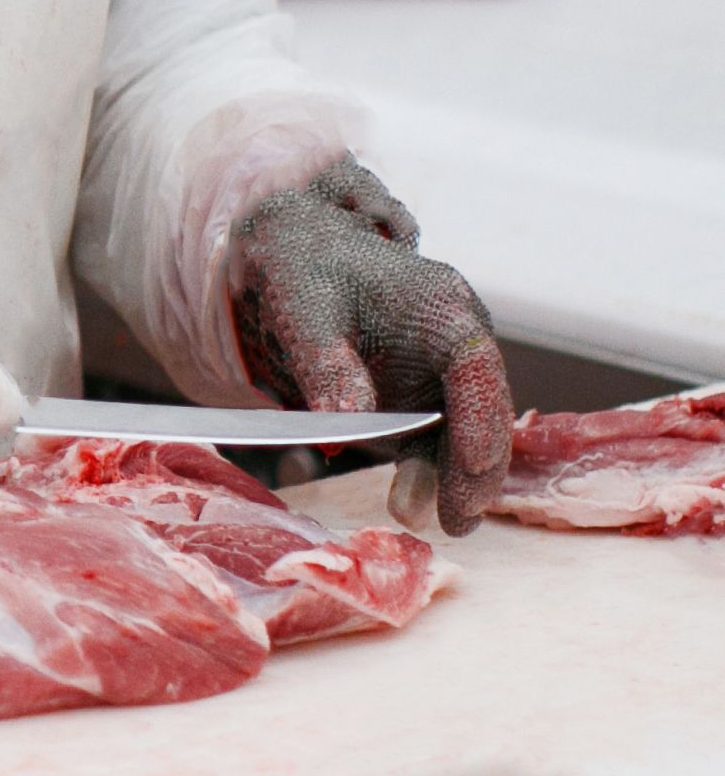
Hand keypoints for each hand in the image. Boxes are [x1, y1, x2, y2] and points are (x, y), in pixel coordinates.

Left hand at [231, 158, 512, 534]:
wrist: (293, 254)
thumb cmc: (303, 272)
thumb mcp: (305, 313)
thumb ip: (329, 365)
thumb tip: (350, 423)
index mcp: (441, 307)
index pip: (476, 370)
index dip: (482, 426)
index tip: (473, 475)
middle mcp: (457, 339)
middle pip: (483, 409)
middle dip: (474, 468)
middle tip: (457, 521)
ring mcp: (441, 369)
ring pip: (462, 431)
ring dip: (449, 477)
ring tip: (425, 519)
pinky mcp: (420, 393)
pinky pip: (432, 437)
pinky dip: (425, 469)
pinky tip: (408, 501)